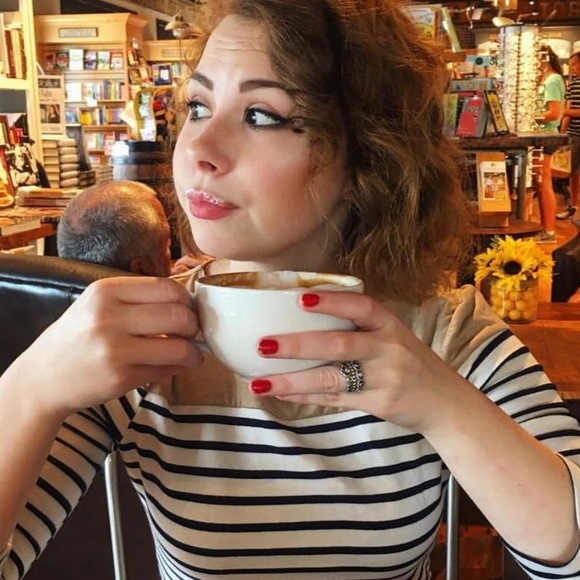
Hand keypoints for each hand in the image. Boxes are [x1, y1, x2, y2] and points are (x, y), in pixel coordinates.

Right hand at [5, 276, 202, 417]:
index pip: (167, 287)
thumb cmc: (77, 338)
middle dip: (194, 326)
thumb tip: (188, 305)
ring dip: (193, 352)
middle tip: (193, 333)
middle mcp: (109, 316)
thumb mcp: (98, 306)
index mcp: (106, 291)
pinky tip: (171, 366)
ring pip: (179, 347)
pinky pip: (165, 370)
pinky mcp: (120, 377)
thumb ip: (138, 300)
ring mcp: (114, 349)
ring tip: (191, 354)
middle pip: (178, 315)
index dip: (187, 300)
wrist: (41, 378)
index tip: (189, 309)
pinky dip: (177, 369)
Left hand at [248, 290, 464, 432]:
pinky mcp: (378, 404)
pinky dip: (305, 397)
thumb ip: (358, 328)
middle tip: (264, 345)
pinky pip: (334, 400)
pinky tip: (281, 394)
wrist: (444, 401)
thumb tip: (301, 315)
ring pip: (330, 379)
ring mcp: (383, 379)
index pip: (361, 307)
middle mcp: (388, 349)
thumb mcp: (392, 335)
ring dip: (292, 380)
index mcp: (390, 324)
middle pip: (338, 345)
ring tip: (259, 383)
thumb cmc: (408, 361)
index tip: (299, 299)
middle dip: (298, 345)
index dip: (331, 302)